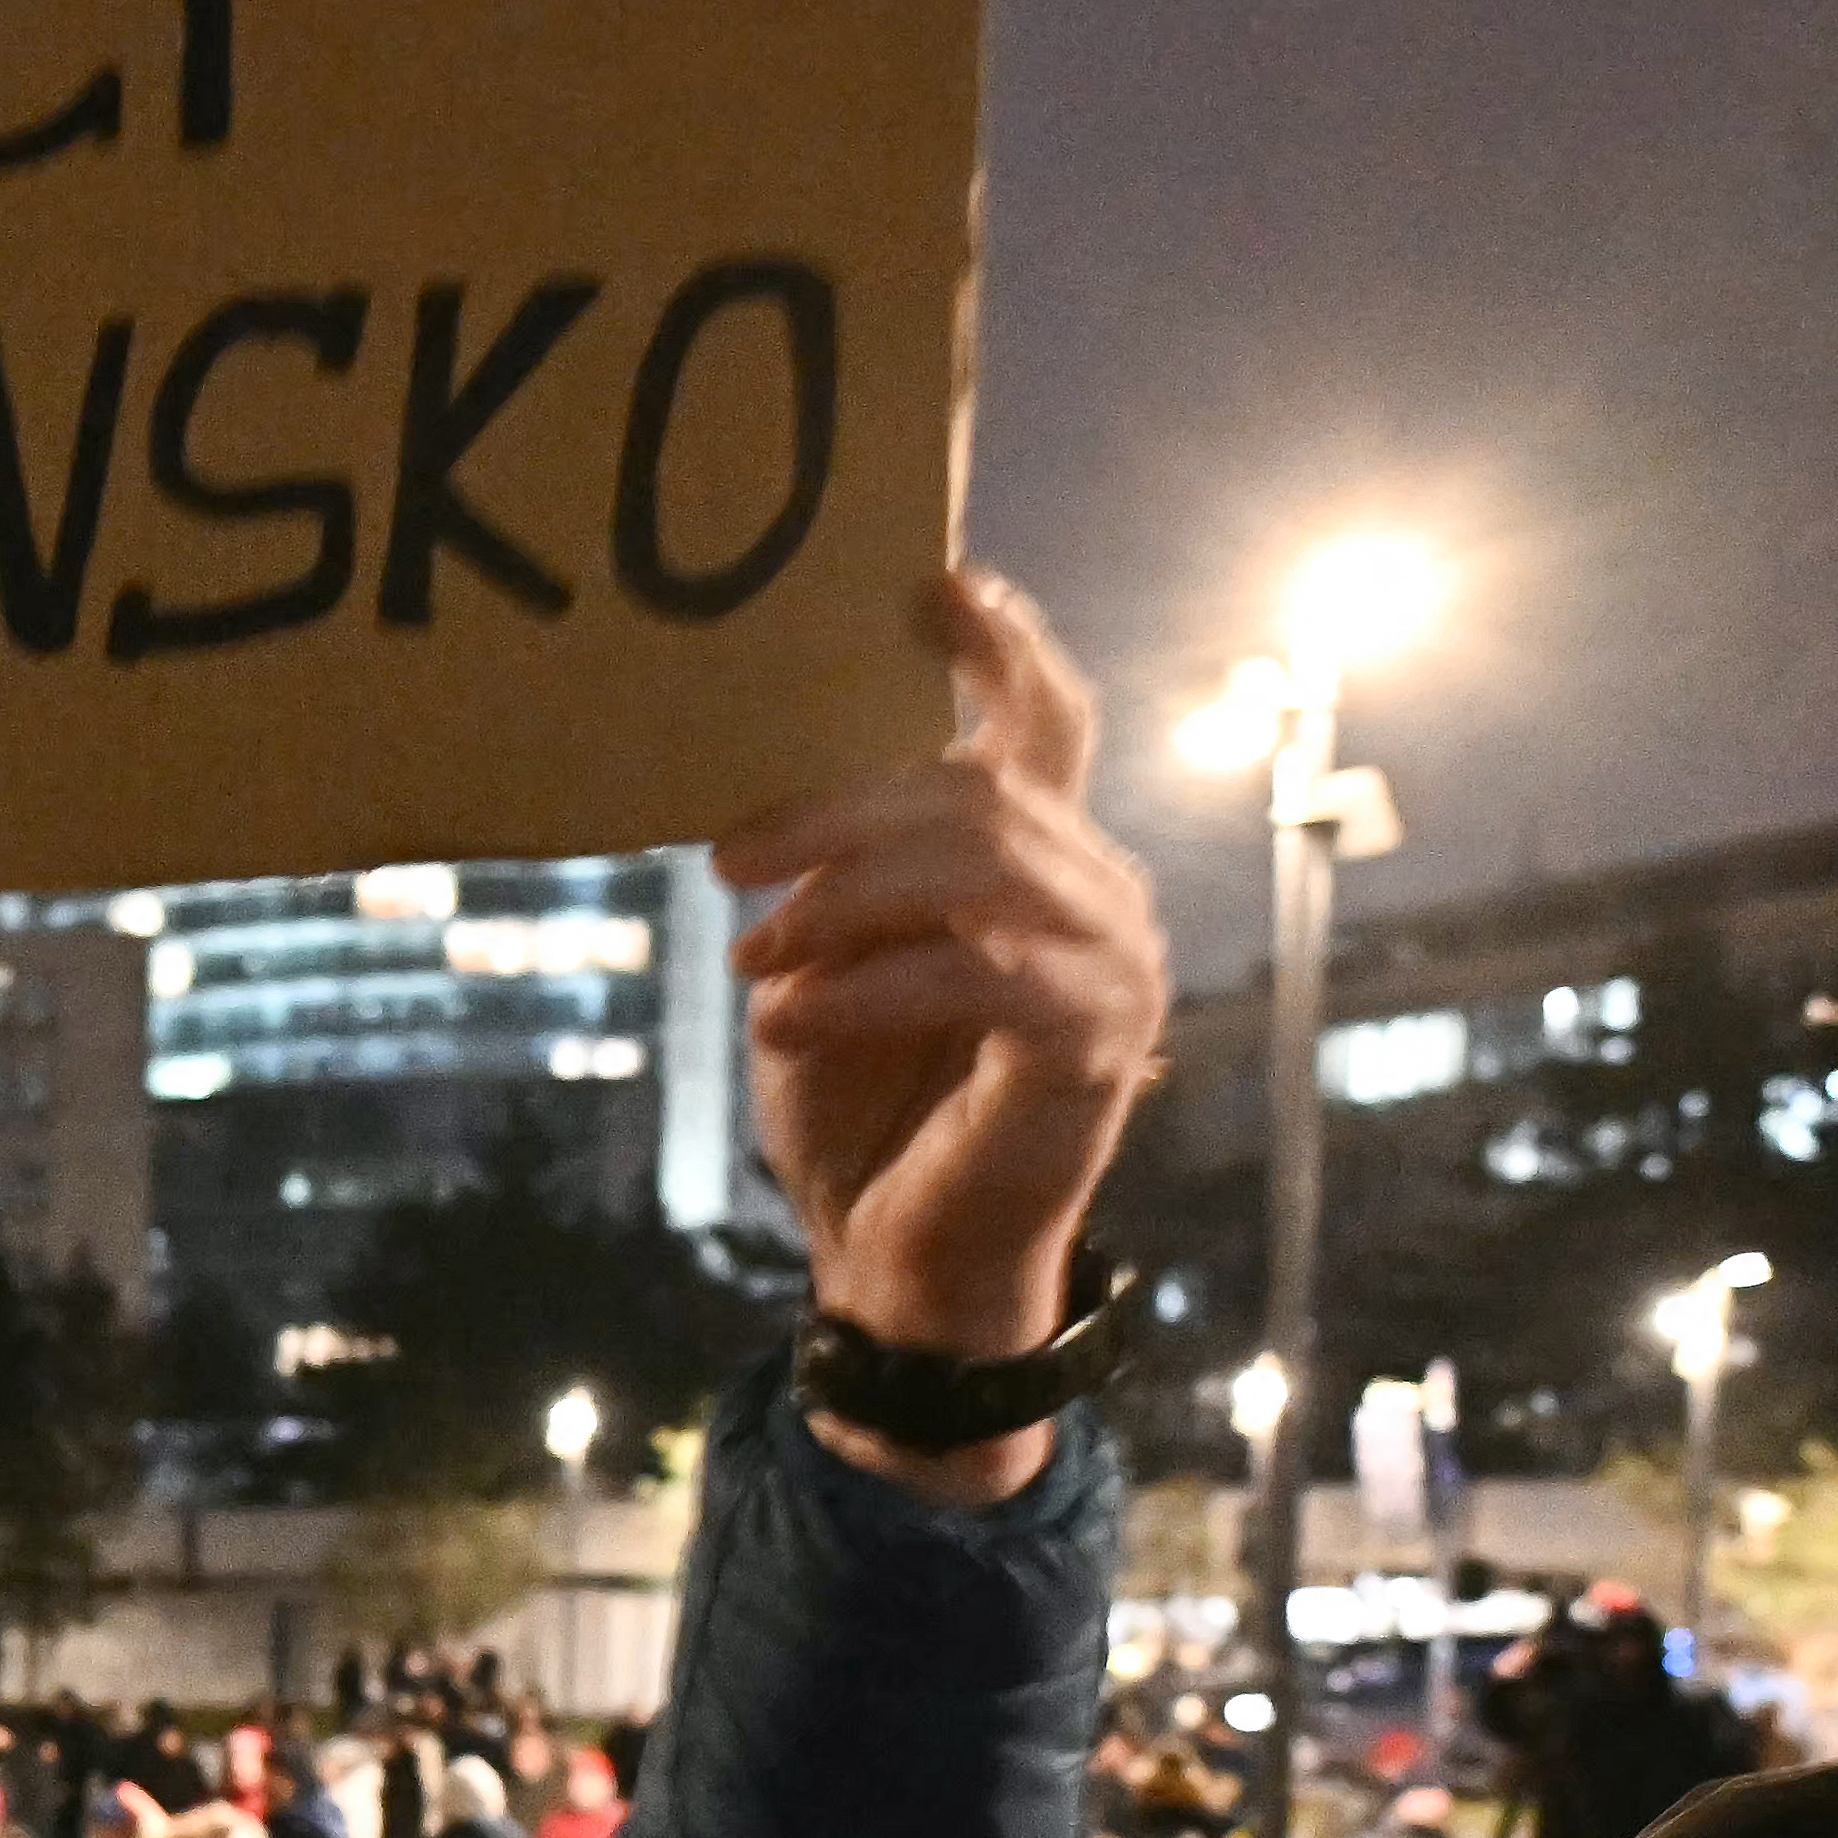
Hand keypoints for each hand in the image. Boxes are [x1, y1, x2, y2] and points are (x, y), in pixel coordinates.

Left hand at [711, 566, 1170, 1503]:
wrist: (895, 1255)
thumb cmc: (857, 1102)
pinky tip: (784, 1020)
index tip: (933, 582)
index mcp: (1039, 857)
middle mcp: (1096, 895)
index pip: (1046, 722)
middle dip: (841, 809)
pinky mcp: (1090, 1047)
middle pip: (981, 791)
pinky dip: (867, 990)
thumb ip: (827, 877)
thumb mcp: (823, 963)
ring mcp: (1110, 968)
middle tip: (726, 855)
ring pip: (982, 867)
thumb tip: (754, 798)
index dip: (1002, 645)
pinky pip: (978, 975)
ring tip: (755, 962)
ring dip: (846, 902)